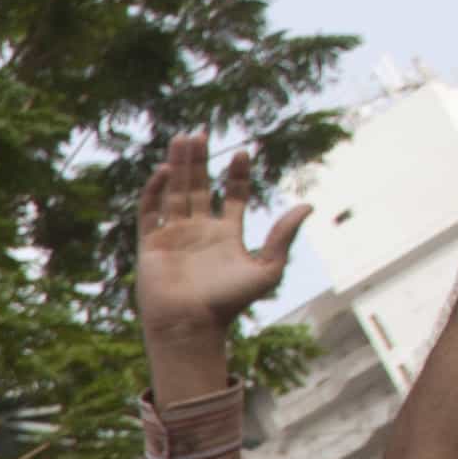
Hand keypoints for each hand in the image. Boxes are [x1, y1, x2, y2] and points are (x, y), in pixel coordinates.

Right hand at [136, 135, 308, 345]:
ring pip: (175, 192)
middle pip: (199, 186)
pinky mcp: (151, 244)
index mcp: (227, 234)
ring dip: (178, 166)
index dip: (237, 174)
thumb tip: (307, 206)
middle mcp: (200, 230)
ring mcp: (174, 235)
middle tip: (201, 133)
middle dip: (200, 160)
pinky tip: (162, 171)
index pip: (232, 195)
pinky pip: (150, 212)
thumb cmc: (230, 303)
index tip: (242, 154)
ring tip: (182, 138)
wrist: (191, 325)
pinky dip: (154, 191)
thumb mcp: (268, 268)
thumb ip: (283, 236)